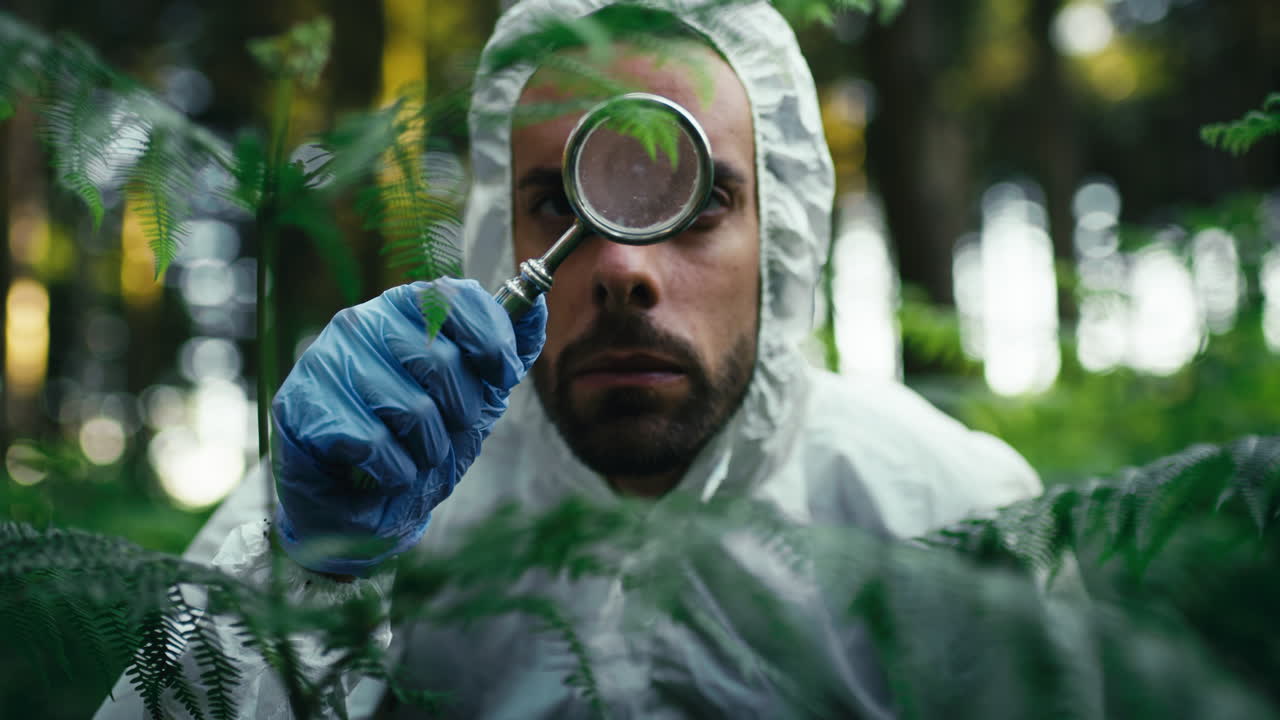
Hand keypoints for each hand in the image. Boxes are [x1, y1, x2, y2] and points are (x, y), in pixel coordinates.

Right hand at [270, 278, 545, 575]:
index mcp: (405, 309)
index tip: (501, 376)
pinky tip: (381, 471)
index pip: (455, 296)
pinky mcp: (299, 404)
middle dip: (460, 411)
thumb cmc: (418, 441)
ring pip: (411, 407)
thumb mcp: (477, 395)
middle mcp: (363, 322)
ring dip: (427, 449)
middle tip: (445, 431)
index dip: (491, 339)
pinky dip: (393, 470)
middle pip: (440, 359)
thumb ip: (508, 351)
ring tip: (412, 455)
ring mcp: (327, 360)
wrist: (361, 505)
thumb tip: (539, 304)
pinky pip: (372, 441)